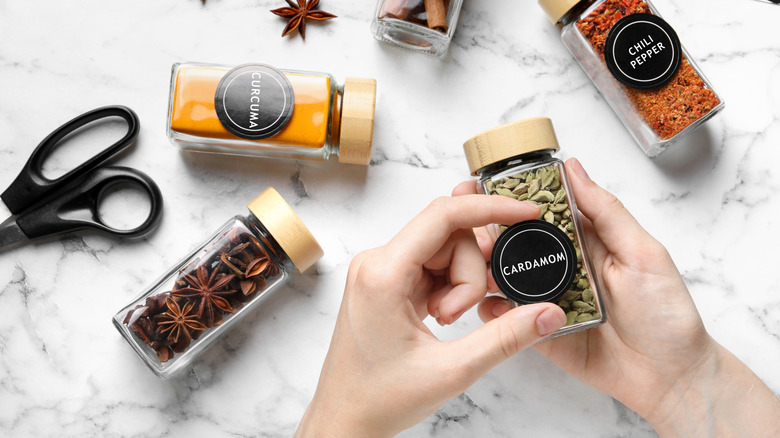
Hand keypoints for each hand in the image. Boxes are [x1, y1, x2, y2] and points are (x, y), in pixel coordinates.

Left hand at [295, 195, 567, 437]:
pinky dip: (449, 289)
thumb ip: (505, 338)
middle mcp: (376, 262)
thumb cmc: (378, 398)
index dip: (490, 208)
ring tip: (445, 324)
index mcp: (382, 273)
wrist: (345, 419)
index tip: (526, 212)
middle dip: (470, 274)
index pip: (443, 215)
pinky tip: (443, 318)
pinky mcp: (388, 282)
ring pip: (445, 252)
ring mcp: (381, 271)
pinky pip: (433, 266)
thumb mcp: (453, 370)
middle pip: (449, 236)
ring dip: (460, 285)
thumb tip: (546, 313)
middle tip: (458, 317)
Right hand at [469, 158, 779, 435]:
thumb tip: (574, 168)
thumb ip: (606, 212)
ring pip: (504, 279)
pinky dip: (493, 311)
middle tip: (467, 231)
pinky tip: (486, 304)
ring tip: (471, 266)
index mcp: (584, 241)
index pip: (540, 212)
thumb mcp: (643, 253)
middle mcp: (561, 267)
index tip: (482, 185)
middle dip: (487, 234)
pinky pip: (508, 318)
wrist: (670, 378)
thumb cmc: (667, 315)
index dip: (510, 199)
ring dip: (484, 270)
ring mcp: (548, 300)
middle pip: (514, 244)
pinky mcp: (539, 332)